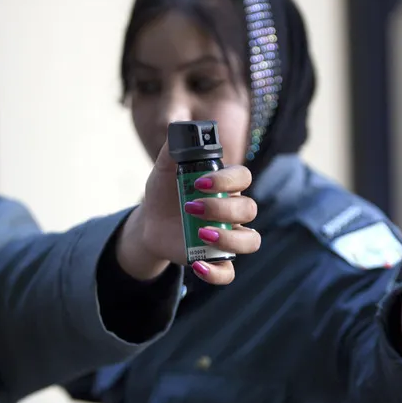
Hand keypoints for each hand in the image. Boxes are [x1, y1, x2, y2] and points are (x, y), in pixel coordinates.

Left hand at [116, 141, 259, 284]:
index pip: (243, 177)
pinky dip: (217, 272)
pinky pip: (229, 272)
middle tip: (192, 207)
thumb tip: (177, 130)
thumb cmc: (165, 192)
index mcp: (226, 186)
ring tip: (200, 233)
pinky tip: (197, 264)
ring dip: (230, 238)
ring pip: (250, 241)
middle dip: (223, 208)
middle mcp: (234, 211)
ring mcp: (229, 236)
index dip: (228, 180)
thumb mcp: (163, 170)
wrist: (151, 223)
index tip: (199, 182)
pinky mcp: (217, 259)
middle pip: (249, 209)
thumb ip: (171, 150)